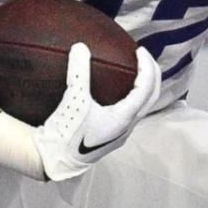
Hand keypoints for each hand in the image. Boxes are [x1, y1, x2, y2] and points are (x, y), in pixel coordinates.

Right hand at [34, 43, 161, 180]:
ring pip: (143, 106)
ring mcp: (121, 132)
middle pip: (152, 97)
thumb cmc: (67, 134)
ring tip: (135, 70)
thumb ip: (78, 73)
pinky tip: (118, 89)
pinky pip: (131, 111)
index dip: (147, 66)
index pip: (146, 88)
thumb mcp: (73, 101)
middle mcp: (127, 126)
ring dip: (144, 86)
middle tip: (143, 56)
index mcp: (124, 118)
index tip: (139, 50)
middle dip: (152, 74)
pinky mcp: (112, 135)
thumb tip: (80, 47)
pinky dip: (132, 96)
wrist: (55, 160)